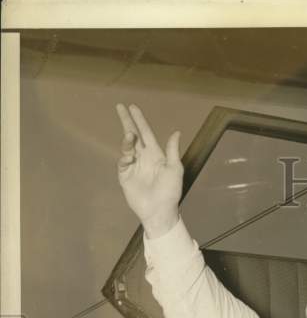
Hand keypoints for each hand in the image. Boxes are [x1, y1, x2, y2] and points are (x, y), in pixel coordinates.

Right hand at [116, 104, 181, 237]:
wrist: (159, 211)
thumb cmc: (170, 192)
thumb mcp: (175, 170)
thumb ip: (173, 151)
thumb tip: (176, 132)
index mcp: (155, 154)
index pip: (146, 133)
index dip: (139, 120)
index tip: (133, 107)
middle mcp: (143, 157)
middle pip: (133, 135)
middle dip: (127, 121)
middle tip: (120, 106)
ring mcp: (133, 166)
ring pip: (127, 146)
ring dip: (127, 139)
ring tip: (130, 135)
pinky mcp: (125, 176)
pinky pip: (123, 161)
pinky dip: (125, 156)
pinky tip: (130, 155)